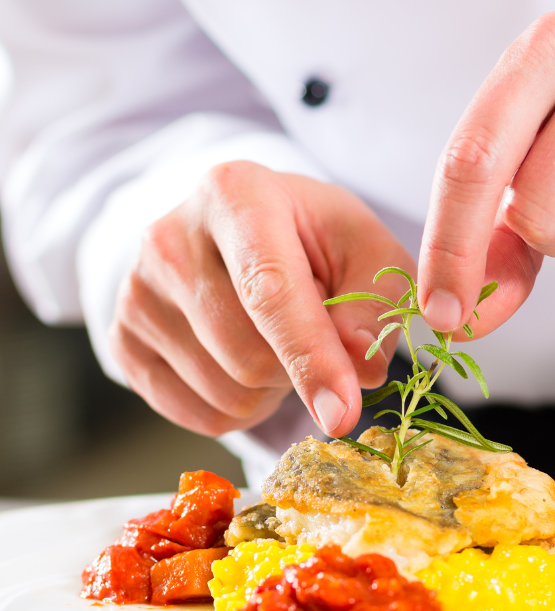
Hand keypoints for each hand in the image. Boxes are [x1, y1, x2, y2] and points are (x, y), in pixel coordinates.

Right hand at [109, 162, 413, 437]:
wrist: (239, 230)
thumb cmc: (311, 236)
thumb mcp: (363, 247)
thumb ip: (376, 302)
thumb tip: (364, 369)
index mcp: (235, 194)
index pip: (269, 291)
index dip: (311, 358)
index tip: (343, 414)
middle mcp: (170, 238)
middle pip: (248, 358)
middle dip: (299, 368)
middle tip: (311, 330)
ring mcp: (136, 292)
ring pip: (226, 394)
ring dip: (273, 390)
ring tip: (275, 339)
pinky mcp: (122, 340)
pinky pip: (199, 416)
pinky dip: (240, 408)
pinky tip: (244, 361)